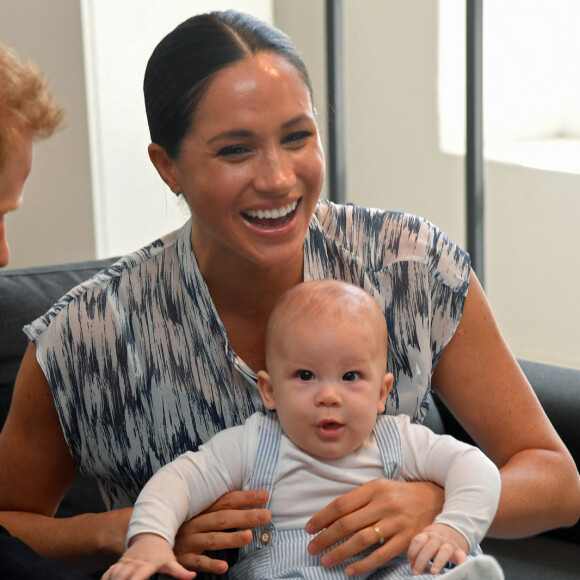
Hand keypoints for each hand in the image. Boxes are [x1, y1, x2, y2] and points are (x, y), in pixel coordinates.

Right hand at [102, 533, 195, 579]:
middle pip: (122, 577)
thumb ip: (179, 571)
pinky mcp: (119, 563)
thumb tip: (192, 576)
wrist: (151, 534)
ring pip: (114, 574)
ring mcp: (125, 562)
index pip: (138, 576)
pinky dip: (106, 579)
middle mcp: (133, 563)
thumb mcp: (170, 560)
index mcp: (146, 564)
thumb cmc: (161, 551)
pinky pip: (109, 572)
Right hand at [171, 489, 270, 574]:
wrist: (150, 538)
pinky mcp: (182, 558)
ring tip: (249, 536)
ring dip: (231, 538)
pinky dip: (210, 564)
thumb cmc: (182, 523)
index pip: (226, 500)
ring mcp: (188, 541)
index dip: (245, 497)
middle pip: (222, 518)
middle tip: (266, 515)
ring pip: (212, 539)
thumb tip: (248, 499)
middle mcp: (195, 522)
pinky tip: (224, 567)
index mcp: (201, 508)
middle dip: (245, 516)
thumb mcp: (198, 512)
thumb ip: (219, 506)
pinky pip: (197, 562)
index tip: (264, 495)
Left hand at [305, 479, 443, 576]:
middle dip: (326, 537)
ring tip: (325, 560)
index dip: (323, 517)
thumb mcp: (379, 488)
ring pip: (361, 539)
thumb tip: (331, 517)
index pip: (342, 504)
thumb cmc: (399, 495)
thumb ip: (358, 500)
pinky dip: (363, 564)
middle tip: (311, 548)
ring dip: (340, 552)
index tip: (309, 528)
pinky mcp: (407, 540)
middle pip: (348, 523)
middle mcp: (384, 504)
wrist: (433, 500)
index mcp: (374, 488)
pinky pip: (381, 554)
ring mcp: (396, 523)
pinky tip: (350, 571)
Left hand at [407, 523, 467, 574]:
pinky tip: (459, 569)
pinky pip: (462, 556)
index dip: (413, 551)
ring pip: (444, 551)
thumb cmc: (435, 541)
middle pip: (429, 547)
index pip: (418, 541)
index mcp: (428, 535)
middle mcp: (438, 538)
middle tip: (416, 572)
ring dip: (438, 562)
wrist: (453, 531)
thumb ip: (420, 551)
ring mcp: (450, 544)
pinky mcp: (460, 551)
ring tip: (433, 572)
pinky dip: (461, 563)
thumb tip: (413, 566)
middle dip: (421, 560)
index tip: (410, 562)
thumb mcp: (426, 540)